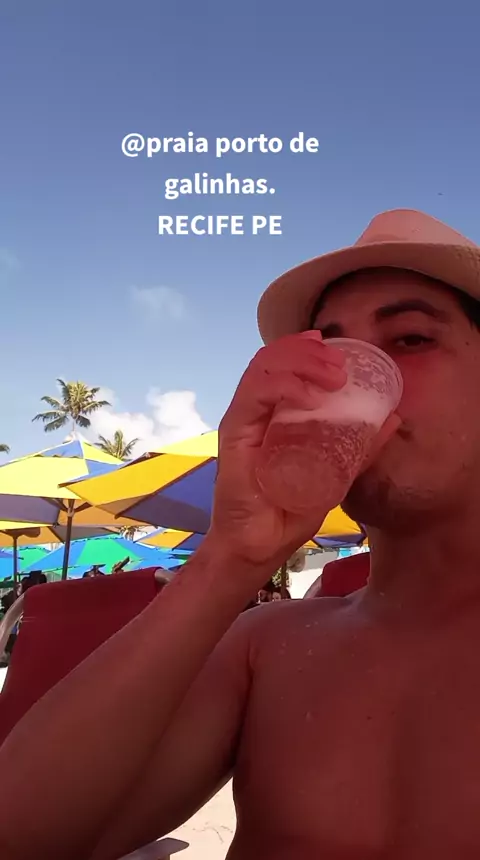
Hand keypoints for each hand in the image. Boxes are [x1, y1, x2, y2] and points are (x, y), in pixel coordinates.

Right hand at [210, 331, 349, 565]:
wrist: (260, 546)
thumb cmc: (289, 511)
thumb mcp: (336, 472)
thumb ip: (359, 447)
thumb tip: (392, 418)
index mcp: (274, 414)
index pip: (284, 365)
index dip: (308, 349)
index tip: (339, 350)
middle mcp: (255, 411)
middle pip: (273, 359)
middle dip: (309, 352)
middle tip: (341, 365)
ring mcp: (242, 420)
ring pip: (264, 368)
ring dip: (300, 362)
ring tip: (332, 375)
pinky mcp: (234, 434)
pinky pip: (254, 396)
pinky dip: (283, 387)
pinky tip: (308, 396)